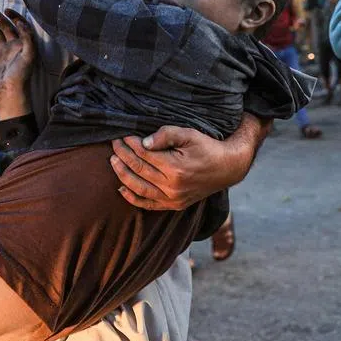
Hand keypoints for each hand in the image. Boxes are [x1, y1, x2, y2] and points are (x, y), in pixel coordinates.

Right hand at [0, 7, 35, 120]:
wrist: (9, 92)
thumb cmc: (21, 74)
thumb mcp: (29, 54)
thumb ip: (27, 37)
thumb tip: (21, 23)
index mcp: (23, 44)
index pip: (20, 26)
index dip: (15, 16)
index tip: (6, 10)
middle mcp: (13, 47)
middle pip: (6, 27)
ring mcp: (2, 53)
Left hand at [109, 117, 270, 209]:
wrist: (226, 168)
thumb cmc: (207, 148)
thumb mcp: (189, 134)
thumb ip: (166, 135)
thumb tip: (144, 143)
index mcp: (176, 168)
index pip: (144, 155)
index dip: (131, 144)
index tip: (123, 136)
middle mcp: (173, 187)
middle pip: (139, 170)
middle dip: (123, 156)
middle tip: (114, 145)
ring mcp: (173, 199)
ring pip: (139, 188)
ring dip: (122, 174)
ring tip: (113, 161)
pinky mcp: (174, 205)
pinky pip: (148, 205)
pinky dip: (132, 198)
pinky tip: (121, 188)